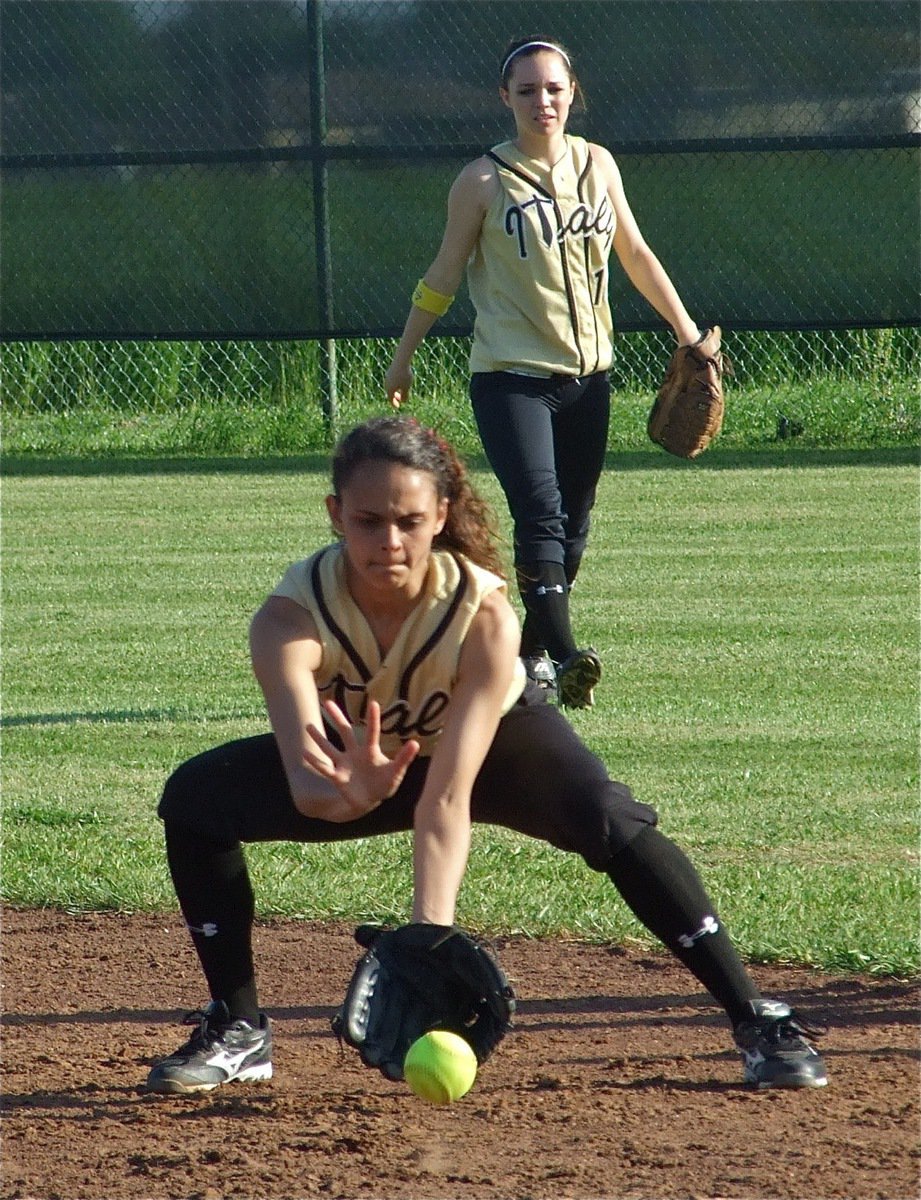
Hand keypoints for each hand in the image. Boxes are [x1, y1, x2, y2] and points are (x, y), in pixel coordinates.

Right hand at [303, 699, 419, 821]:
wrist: (370, 800)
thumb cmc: (384, 783)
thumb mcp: (396, 772)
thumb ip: (404, 758)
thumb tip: (415, 743)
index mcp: (370, 751)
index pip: (372, 732)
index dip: (373, 719)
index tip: (373, 703)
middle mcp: (355, 753)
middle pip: (345, 732)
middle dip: (337, 717)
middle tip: (328, 702)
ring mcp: (344, 764)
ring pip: (329, 748)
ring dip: (319, 738)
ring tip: (308, 726)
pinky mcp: (337, 777)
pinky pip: (324, 768)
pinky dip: (315, 762)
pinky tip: (304, 753)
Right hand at [384, 361, 412, 408]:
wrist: (401, 361)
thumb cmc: (404, 375)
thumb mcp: (406, 387)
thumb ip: (405, 395)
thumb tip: (404, 401)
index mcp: (389, 389)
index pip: (390, 399)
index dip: (394, 404)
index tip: (398, 407)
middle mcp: (386, 384)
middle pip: (390, 393)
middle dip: (395, 397)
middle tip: (401, 400)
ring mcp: (387, 377)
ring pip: (390, 386)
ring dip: (395, 390)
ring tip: (401, 391)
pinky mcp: (390, 372)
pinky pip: (392, 381)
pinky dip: (395, 384)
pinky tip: (400, 382)